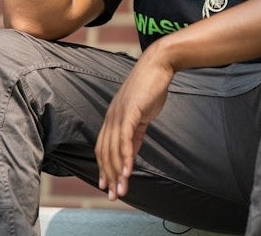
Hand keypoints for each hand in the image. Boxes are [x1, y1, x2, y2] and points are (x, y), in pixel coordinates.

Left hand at [95, 50, 173, 200]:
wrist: (158, 65)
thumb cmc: (150, 88)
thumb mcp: (141, 115)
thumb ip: (135, 134)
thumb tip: (130, 154)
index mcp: (112, 118)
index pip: (103, 148)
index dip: (103, 168)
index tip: (107, 186)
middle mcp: (111, 117)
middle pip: (105, 152)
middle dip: (108, 175)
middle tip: (114, 195)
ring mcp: (119, 114)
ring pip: (113, 149)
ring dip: (117, 172)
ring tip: (122, 189)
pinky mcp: (131, 111)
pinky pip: (126, 138)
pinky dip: (125, 156)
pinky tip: (128, 171)